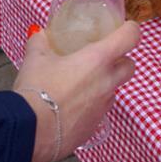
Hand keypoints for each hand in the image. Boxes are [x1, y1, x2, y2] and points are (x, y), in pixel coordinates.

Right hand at [15, 20, 138, 161]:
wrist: (30, 132)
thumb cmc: (37, 89)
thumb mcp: (35, 59)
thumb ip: (40, 42)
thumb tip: (39, 34)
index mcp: (98, 60)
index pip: (130, 37)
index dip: (129, 30)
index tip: (122, 29)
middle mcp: (107, 83)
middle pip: (130, 67)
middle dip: (121, 61)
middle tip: (101, 58)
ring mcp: (102, 108)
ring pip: (113, 91)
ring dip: (103, 85)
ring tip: (79, 84)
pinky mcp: (93, 128)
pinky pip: (98, 113)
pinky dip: (89, 107)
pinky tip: (69, 107)